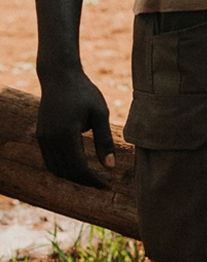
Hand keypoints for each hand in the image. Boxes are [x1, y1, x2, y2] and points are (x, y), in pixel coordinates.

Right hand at [36, 67, 114, 188]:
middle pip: (67, 172)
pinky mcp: (40, 135)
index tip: (108, 185)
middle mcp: (50, 140)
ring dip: (74, 176)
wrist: (60, 76)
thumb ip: (104, 140)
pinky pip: (50, 160)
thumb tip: (111, 167)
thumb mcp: (100, 113)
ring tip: (93, 176)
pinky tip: (79, 166)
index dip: (94, 180)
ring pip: (56, 169)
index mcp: (66, 135)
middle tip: (103, 183)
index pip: (79, 168)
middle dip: (85, 181)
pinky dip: (63, 168)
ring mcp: (42, 138)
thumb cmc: (84, 92)